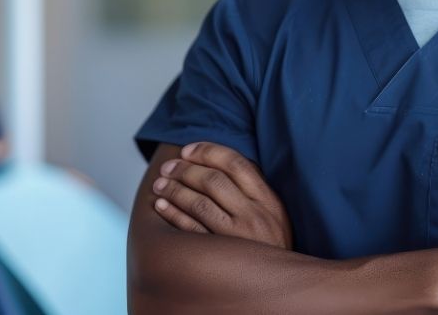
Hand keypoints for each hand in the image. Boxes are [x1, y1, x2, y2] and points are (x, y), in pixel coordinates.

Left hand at [151, 141, 293, 249]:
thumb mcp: (274, 215)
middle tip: (168, 166)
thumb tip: (217, 163)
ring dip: (174, 189)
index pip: (235, 163)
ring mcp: (238, 238)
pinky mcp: (221, 257)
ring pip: (199, 203)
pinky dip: (173, 214)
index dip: (208, 151)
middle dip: (185, 169)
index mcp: (269, 200)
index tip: (188, 150)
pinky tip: (161, 206)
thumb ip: (254, 191)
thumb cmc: (270, 246)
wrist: (278, 288)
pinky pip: (191, 231)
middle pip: (213, 180)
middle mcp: (255, 216)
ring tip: (160, 184)